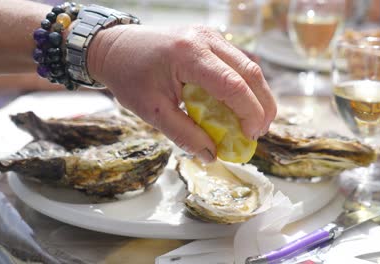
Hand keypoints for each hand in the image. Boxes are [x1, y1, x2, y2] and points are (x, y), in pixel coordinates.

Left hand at [87, 25, 276, 161]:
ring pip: (249, 65)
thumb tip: (211, 156)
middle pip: (250, 72)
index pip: (233, 84)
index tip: (251, 136)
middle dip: (262, 105)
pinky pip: (238, 62)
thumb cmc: (129, 77)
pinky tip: (242, 105)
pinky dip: (246, 85)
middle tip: (260, 132)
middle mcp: (205, 39)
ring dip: (258, 95)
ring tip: (254, 122)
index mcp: (188, 54)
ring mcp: (210, 35)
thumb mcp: (152, 111)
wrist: (116, 48)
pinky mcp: (211, 39)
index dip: (249, 112)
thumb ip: (183, 134)